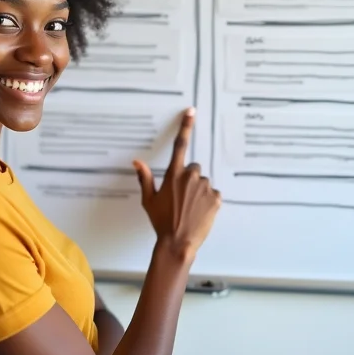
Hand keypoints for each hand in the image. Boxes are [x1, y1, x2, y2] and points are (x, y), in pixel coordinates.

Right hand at [133, 107, 220, 259]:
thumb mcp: (149, 200)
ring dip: (199, 191)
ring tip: (190, 209)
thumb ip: (145, 178)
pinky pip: (213, 195)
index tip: (191, 112)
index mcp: (174, 175)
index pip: (179, 145)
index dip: (185, 126)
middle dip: (189, 179)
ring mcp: (205, 187)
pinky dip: (208, 202)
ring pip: (203, 183)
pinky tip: (199, 213)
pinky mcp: (216, 198)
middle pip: (193, 168)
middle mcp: (191, 177)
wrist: (178, 243)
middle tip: (182, 198)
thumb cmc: (161, 222)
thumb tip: (137, 162)